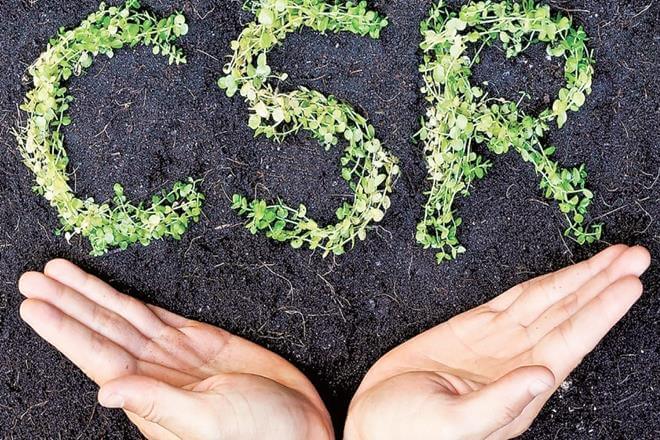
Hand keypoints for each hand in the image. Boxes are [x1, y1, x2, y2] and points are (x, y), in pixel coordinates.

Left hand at [18, 259, 332, 439]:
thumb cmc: (258, 437)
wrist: (300, 428)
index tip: (35, 304)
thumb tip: (106, 390)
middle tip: (35, 276)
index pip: (97, 354)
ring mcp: (177, 355)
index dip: (65, 328)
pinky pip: (159, 315)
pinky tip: (111, 292)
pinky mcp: (202, 342)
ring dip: (93, 295)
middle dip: (69, 302)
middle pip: (103, 329)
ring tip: (60, 273)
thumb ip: (158, 403)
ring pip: (126, 317)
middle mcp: (155, 371)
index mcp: (149, 394)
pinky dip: (133, 302)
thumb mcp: (206, 423)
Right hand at [345, 245, 650, 439]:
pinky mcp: (472, 326)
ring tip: (615, 256)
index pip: (572, 343)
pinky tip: (564, 274)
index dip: (601, 312)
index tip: (628, 285)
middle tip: (635, 256)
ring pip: (547, 302)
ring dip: (580, 278)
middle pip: (569, 315)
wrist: (376, 421)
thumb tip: (543, 375)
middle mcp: (519, 361)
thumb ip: (499, 402)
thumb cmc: (411, 433)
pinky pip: (513, 299)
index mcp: (523, 390)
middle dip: (602, 284)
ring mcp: (497, 342)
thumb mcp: (455, 425)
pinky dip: (541, 284)